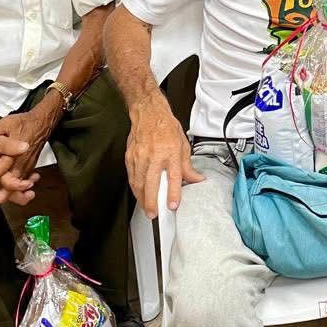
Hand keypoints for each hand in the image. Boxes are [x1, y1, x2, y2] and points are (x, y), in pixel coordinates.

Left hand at [0, 109, 54, 206]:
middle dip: (4, 193)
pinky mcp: (30, 166)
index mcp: (16, 152)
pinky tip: (7, 193)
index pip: (4, 166)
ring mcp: (27, 165)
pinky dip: (16, 189)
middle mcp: (23, 162)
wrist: (41, 123)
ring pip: (19, 183)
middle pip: (13, 181)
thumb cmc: (24, 123)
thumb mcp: (8, 123)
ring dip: (10, 193)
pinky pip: (23, 180)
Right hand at [125, 96, 202, 216]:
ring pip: (139, 182)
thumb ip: (188, 166)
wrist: (149, 113)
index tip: (173, 205)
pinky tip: (138, 193)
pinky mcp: (130, 156)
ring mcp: (140, 156)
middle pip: (152, 183)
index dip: (173, 193)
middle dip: (151, 202)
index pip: (173, 177)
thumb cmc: (166, 127)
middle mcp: (155, 155)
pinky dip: (134, 187)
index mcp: (171, 152)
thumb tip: (196, 179)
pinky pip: (131, 176)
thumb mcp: (183, 145)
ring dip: (141, 197)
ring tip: (145, 207)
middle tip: (153, 214)